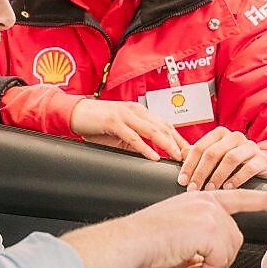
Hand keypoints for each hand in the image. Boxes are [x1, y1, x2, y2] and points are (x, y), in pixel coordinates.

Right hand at [70, 99, 187, 161]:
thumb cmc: (97, 123)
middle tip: (190, 157)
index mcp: (139, 111)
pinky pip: (133, 136)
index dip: (179, 138)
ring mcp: (125, 115)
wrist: (76, 113)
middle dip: (178, 142)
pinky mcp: (114, 122)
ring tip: (177, 156)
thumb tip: (151, 156)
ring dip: (167, 144)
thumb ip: (136, 140)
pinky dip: (145, 147)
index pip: (165, 125)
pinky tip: (153, 156)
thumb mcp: (121, 133)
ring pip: (152, 130)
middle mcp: (136, 110)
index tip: (190, 152)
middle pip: (163, 127)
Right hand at [123, 189, 266, 267]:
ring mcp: (210, 216)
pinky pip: (220, 262)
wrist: (130, 241)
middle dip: (218, 259)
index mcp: (200, 198)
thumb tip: (202, 260)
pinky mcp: (209, 231)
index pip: (240, 197)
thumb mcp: (177, 227)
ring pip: (229, 252)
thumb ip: (198, 235)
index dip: (265, 200)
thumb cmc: (145, 239)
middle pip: (235, 238)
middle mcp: (208, 203)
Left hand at [177, 126, 266, 190]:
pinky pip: (249, 168)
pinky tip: (228, 188)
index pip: (200, 147)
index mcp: (219, 133)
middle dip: (201, 172)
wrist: (260, 169)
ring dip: (218, 176)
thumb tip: (179, 155)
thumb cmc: (231, 164)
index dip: (189, 165)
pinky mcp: (262, 159)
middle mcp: (235, 136)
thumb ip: (197, 155)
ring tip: (210, 189)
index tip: (182, 181)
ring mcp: (250, 146)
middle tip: (194, 188)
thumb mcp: (213, 158)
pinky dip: (237, 178)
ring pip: (230, 158)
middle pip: (213, 153)